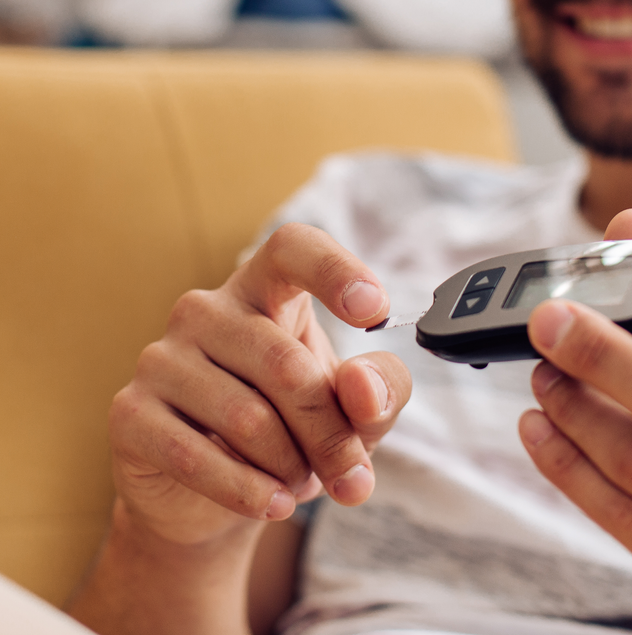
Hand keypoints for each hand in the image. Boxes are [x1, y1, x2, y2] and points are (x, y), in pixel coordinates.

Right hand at [109, 223, 411, 546]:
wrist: (217, 496)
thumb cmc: (298, 429)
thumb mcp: (358, 410)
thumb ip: (380, 389)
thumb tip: (362, 389)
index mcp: (267, 286)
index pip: (293, 248)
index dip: (335, 271)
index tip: (376, 311)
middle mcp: (207, 309)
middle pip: (287, 366)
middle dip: (331, 434)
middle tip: (352, 475)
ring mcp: (162, 357)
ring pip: (249, 418)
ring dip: (291, 467)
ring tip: (301, 482)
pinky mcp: (130, 412)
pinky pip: (195, 457)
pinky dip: (246, 491)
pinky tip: (271, 504)